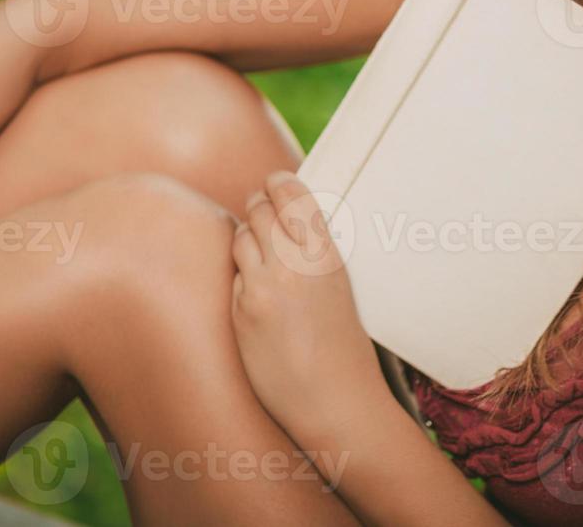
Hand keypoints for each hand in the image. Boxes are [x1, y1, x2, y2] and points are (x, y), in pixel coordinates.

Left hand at [230, 171, 389, 443]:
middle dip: (259, 205)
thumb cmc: (346, 345)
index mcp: (326, 253)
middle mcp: (292, 264)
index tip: (274, 182)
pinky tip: (259, 291)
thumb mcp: (340, 284)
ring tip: (260, 247)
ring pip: (240, 237)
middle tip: (262, 206)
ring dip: (248, 237)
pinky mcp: (241, 311)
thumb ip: (314, 250)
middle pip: (258, 209)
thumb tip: (286, 217)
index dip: (277, 183)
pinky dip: (243, 276)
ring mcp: (262, 287)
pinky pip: (235, 276)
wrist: (334, 400)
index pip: (290, 194)